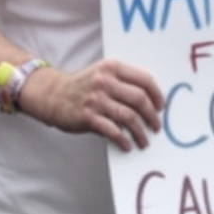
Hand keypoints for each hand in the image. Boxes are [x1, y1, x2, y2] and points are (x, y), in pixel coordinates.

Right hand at [23, 60, 164, 149]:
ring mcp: (96, 99)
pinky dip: (123, 140)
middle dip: (152, 115)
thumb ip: (124, 80)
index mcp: (112, 68)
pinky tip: (127, 145)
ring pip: (129, 116)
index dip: (157, 95)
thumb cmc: (83, 86)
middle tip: (156, 125)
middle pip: (139, 99)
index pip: (144, 79)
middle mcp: (104, 81)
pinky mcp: (87, 116)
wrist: (52, 94)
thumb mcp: (103, 73)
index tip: (161, 107)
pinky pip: (112, 130)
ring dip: (140, 131)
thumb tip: (151, 99)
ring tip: (144, 140)